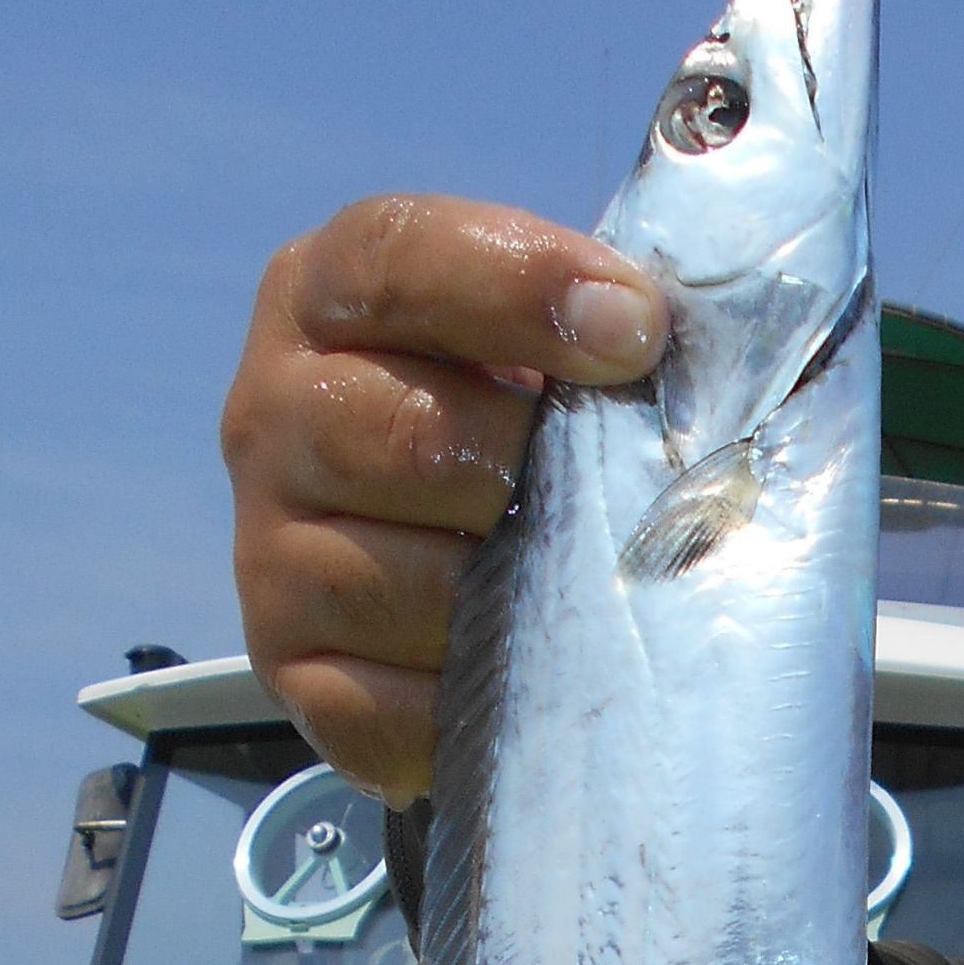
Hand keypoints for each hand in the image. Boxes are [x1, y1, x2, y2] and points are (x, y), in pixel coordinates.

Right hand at [221, 196, 669, 803]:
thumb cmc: (534, 438)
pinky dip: (463, 706)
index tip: (636, 329)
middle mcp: (273, 413)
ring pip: (383, 580)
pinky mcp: (293, 672)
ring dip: (503, 599)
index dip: (521, 284)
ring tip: (567, 594)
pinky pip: (377, 707)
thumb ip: (608, 329)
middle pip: (390, 431)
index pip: (397, 257)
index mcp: (328, 296)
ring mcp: (267, 550)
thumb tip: (695, 348)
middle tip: (597, 498)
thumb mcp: (556, 352)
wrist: (475, 571)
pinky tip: (524, 684)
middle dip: (518, 466)